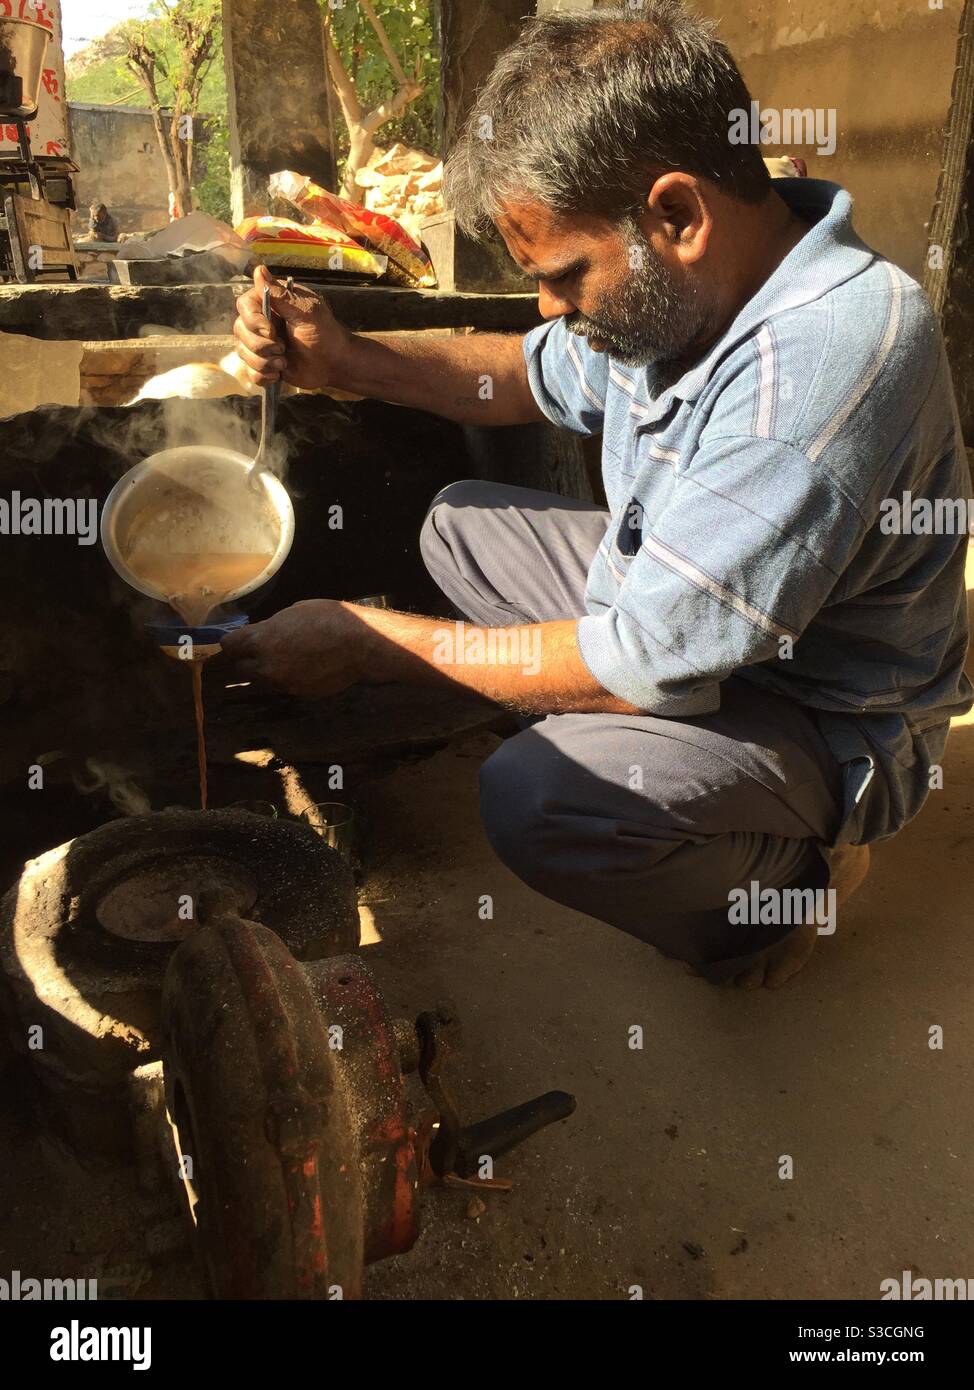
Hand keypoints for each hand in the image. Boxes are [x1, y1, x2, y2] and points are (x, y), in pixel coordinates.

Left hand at [221, 600, 367, 697]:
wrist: (359, 644)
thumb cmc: (328, 618)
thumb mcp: (293, 612)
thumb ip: (271, 627)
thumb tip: (263, 635)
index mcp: (261, 639)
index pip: (228, 646)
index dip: (233, 641)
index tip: (238, 639)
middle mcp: (266, 665)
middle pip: (239, 668)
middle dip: (246, 659)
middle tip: (259, 649)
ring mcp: (282, 683)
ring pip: (261, 680)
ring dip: (265, 671)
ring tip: (283, 659)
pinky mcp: (297, 693)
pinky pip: (282, 687)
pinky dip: (286, 679)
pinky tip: (301, 667)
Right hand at [233, 265, 352, 391]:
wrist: (334, 364)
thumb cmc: (325, 334)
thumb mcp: (306, 312)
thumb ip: (280, 294)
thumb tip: (259, 269)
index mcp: (270, 303)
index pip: (244, 306)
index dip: (253, 321)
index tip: (272, 331)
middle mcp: (261, 321)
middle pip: (239, 330)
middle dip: (261, 345)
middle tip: (284, 348)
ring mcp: (261, 343)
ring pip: (242, 352)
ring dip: (264, 362)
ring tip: (284, 362)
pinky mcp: (263, 364)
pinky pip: (249, 371)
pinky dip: (263, 376)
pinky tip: (279, 373)